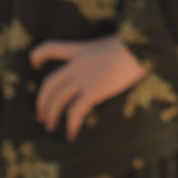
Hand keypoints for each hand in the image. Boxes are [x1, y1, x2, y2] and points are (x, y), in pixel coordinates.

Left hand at [27, 36, 144, 139]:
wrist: (142, 50)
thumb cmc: (133, 46)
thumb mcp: (110, 43)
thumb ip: (99, 52)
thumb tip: (103, 59)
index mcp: (80, 49)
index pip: (50, 48)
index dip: (37, 56)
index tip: (35, 66)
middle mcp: (77, 64)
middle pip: (49, 84)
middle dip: (41, 102)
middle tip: (40, 116)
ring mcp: (85, 78)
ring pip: (57, 99)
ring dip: (51, 116)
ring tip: (50, 127)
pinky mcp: (94, 91)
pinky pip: (76, 111)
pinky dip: (71, 125)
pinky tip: (71, 134)